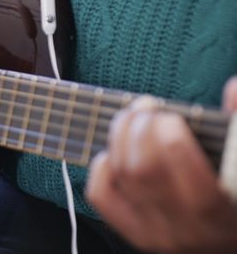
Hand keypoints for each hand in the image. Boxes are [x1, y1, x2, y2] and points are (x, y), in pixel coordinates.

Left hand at [87, 77, 236, 253]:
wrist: (230, 247)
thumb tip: (234, 87)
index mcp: (217, 211)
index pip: (178, 164)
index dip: (167, 131)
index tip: (170, 115)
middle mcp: (183, 227)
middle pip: (142, 166)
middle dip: (138, 127)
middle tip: (146, 107)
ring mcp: (154, 231)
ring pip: (122, 176)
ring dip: (119, 137)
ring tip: (132, 118)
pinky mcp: (134, 232)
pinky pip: (103, 196)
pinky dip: (101, 167)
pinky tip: (114, 151)